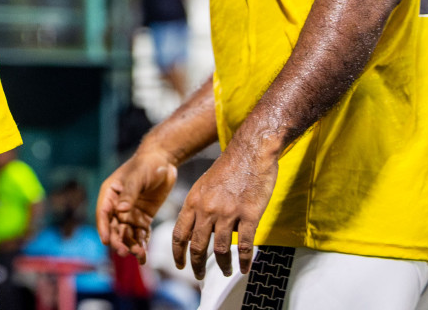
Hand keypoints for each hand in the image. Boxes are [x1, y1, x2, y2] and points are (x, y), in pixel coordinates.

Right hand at [97, 145, 177, 261]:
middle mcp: (117, 206)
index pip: (103, 213)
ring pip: (127, 234)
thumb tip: (121, 211)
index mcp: (110, 193)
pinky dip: (142, 244)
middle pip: (115, 227)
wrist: (164, 161)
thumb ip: (129, 194)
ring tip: (139, 256)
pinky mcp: (143, 217)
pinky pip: (141, 234)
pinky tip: (144, 255)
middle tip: (125, 252)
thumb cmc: (147, 164)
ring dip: (132, 245)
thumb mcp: (137, 177)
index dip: (104, 228)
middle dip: (118, 241)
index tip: (106, 242)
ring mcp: (130, 213)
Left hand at [171, 139, 278, 279]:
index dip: (177, 253)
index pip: (179, 233)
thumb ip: (199, 205)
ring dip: (222, 265)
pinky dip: (244, 260)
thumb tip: (199, 227)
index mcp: (193, 201)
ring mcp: (228, 213)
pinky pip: (245, 245)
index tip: (179, 265)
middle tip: (199, 276)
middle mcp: (206, 209)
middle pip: (197, 245)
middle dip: (196, 265)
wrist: (249, 152)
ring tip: (226, 272)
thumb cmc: (228, 167)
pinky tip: (245, 268)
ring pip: (220, 249)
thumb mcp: (204, 184)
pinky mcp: (249, 215)